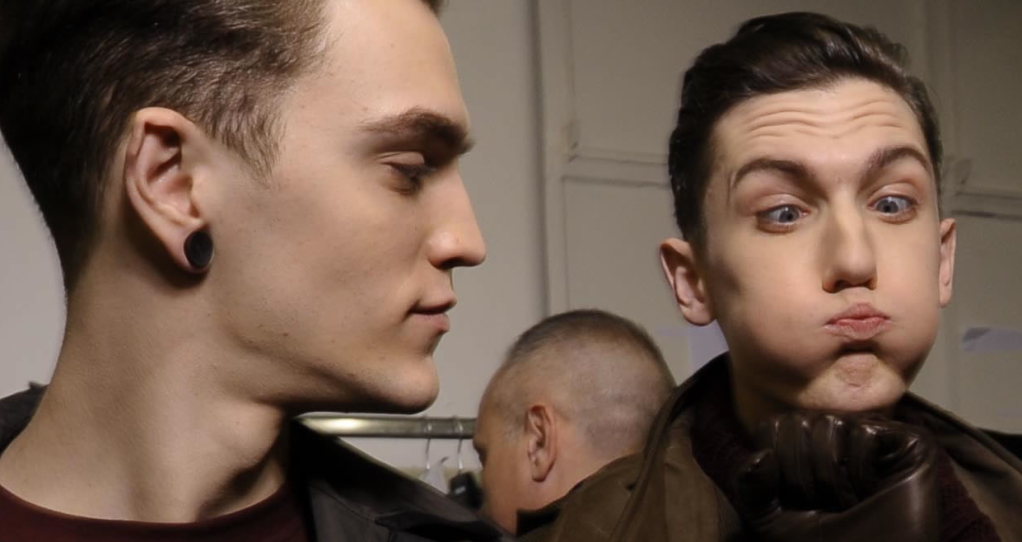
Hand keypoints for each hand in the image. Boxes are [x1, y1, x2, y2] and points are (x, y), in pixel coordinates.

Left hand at [733, 413, 938, 541]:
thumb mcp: (770, 520)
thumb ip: (750, 486)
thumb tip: (760, 455)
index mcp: (807, 444)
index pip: (771, 427)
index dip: (776, 467)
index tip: (795, 501)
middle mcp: (839, 433)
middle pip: (797, 422)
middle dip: (801, 475)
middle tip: (825, 506)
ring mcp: (874, 434)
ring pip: (829, 424)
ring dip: (830, 477)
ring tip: (848, 503)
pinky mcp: (910, 441)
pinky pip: (865, 432)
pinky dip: (860, 471)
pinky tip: (873, 492)